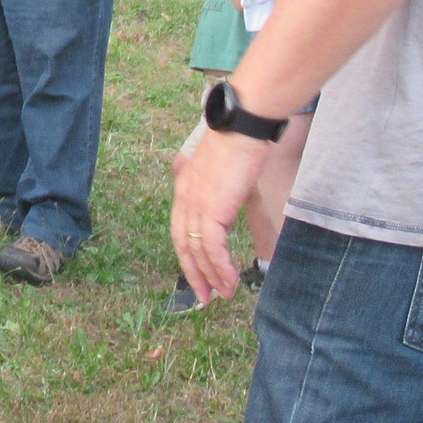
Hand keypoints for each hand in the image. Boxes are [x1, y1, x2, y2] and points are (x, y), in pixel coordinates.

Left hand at [172, 126, 269, 302]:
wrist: (242, 127)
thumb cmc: (238, 141)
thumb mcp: (220, 168)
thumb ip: (217, 187)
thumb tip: (225, 203)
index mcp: (184, 188)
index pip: (180, 230)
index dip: (188, 255)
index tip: (198, 273)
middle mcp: (184, 198)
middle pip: (183, 245)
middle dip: (194, 274)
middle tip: (205, 295)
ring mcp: (196, 205)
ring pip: (198, 251)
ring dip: (212, 276)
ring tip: (223, 294)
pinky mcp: (212, 210)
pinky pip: (213, 248)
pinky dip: (221, 267)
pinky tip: (230, 280)